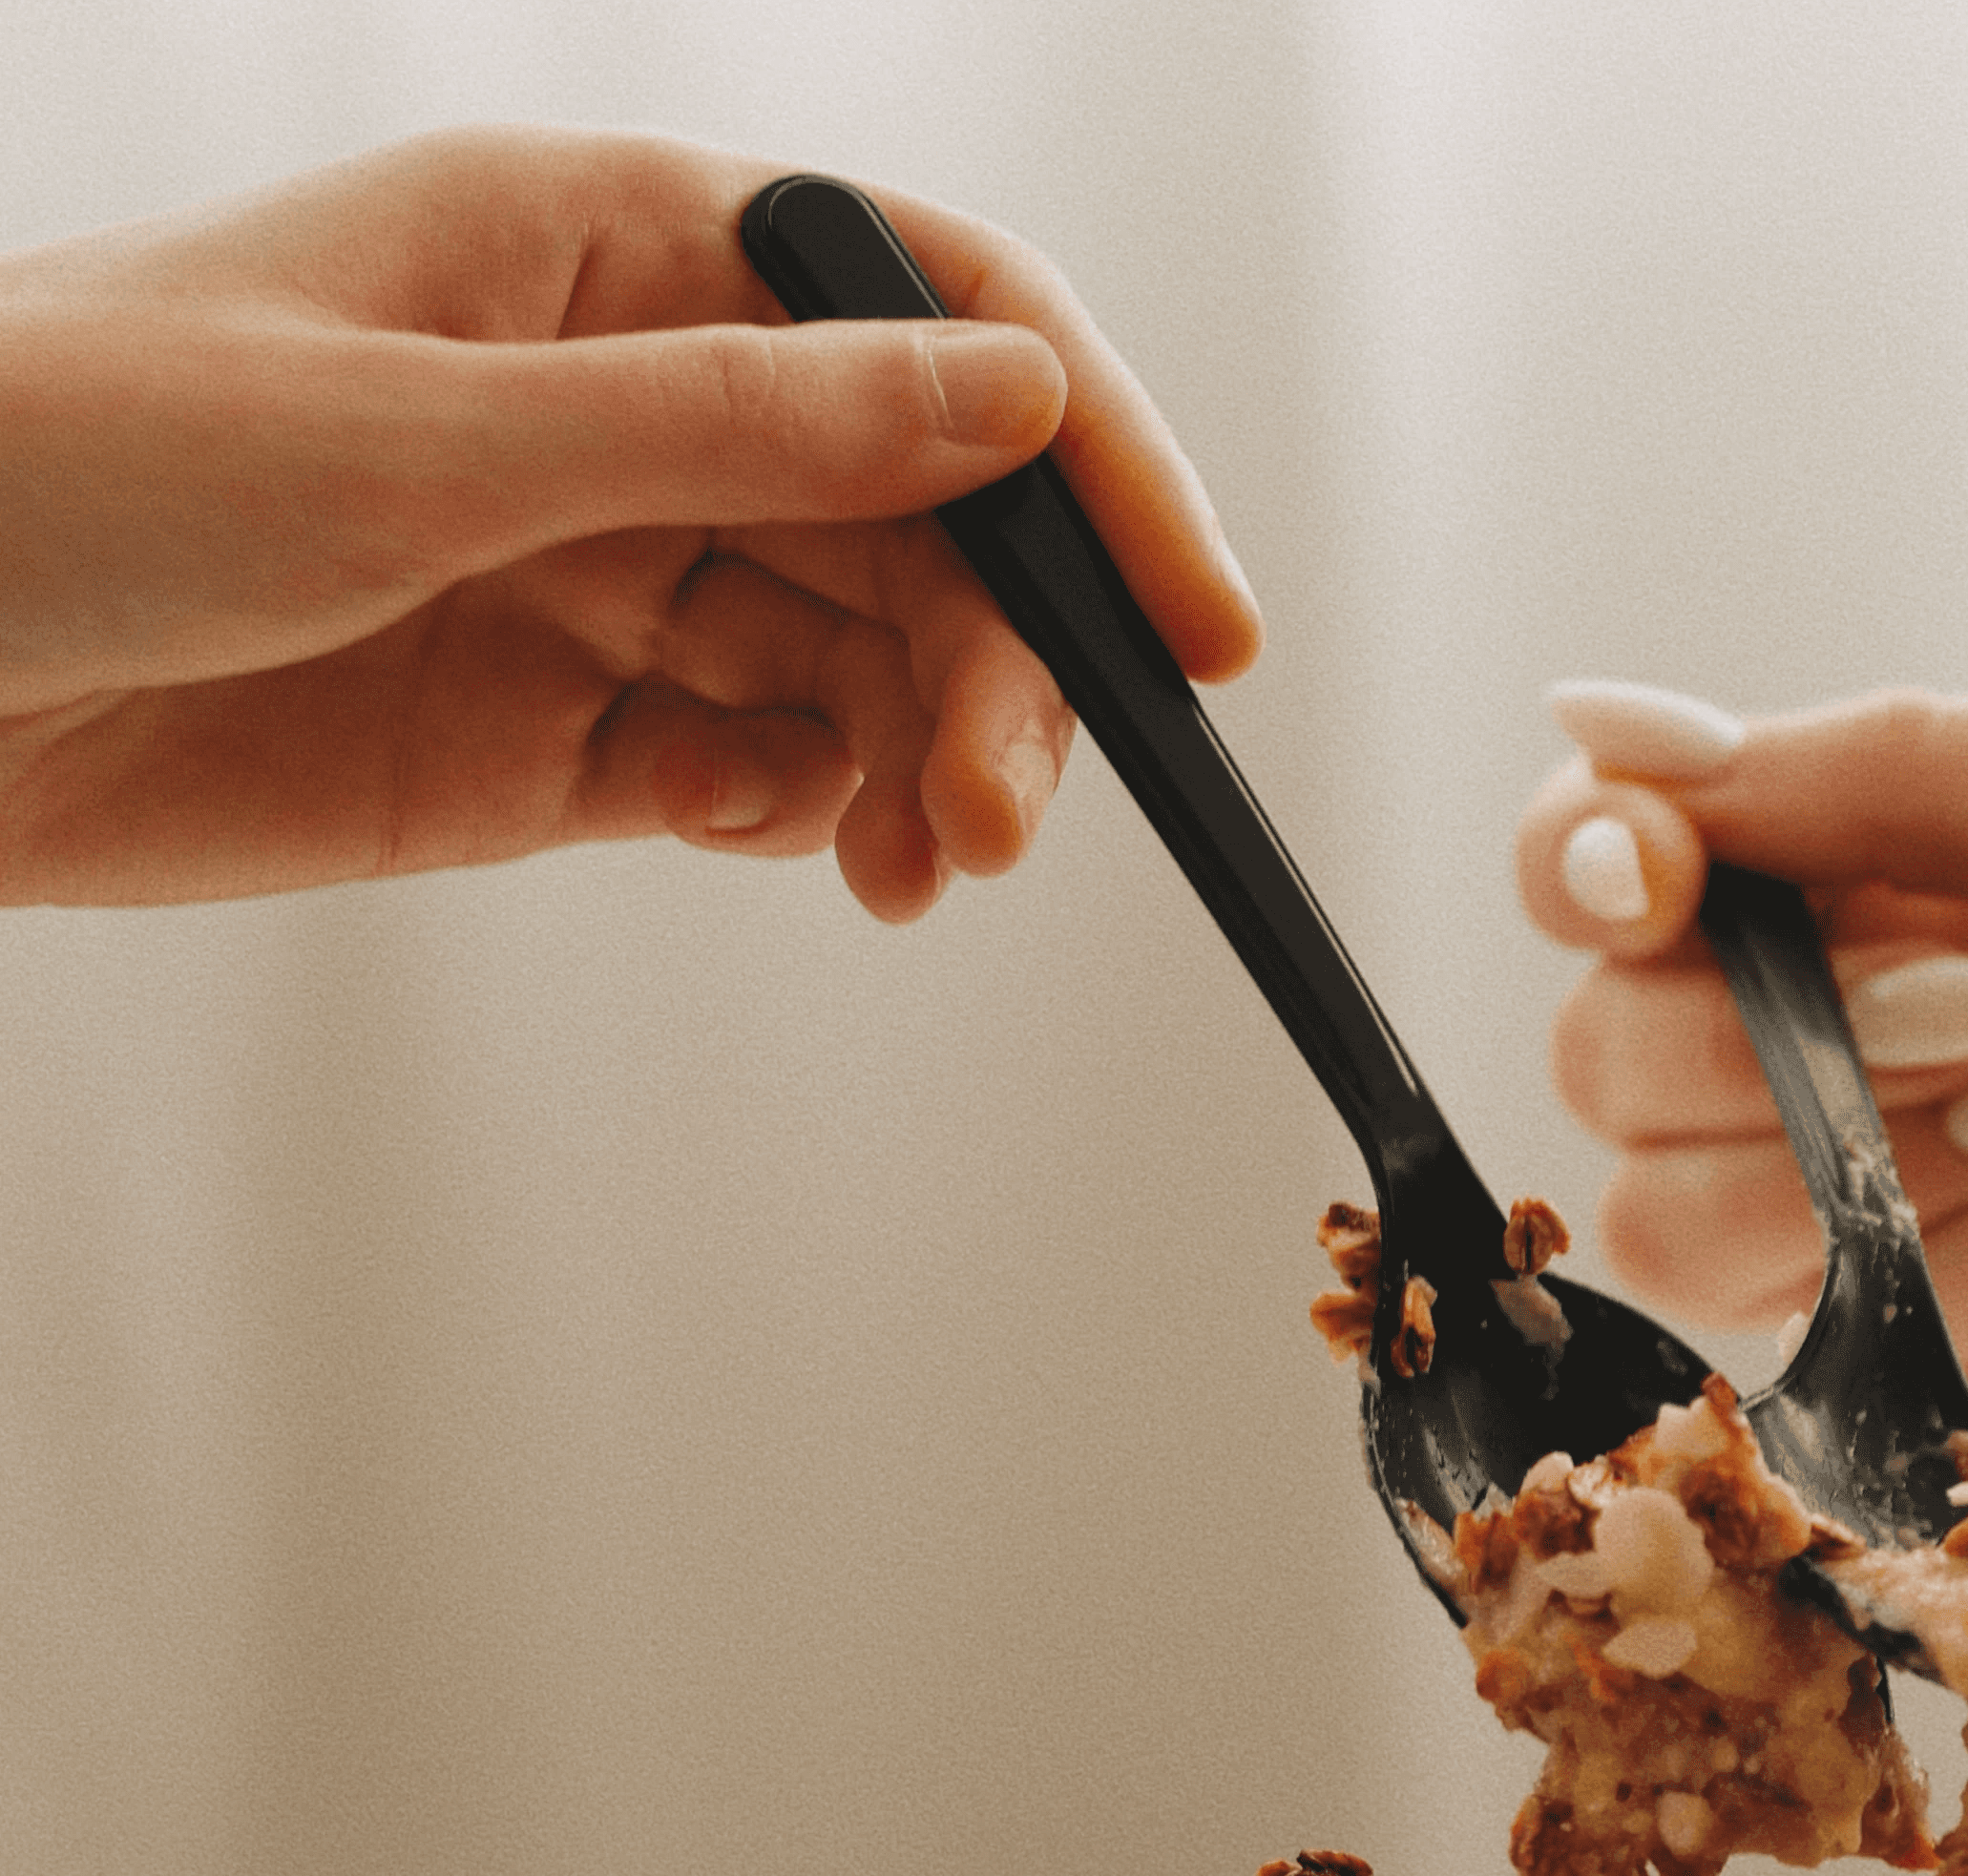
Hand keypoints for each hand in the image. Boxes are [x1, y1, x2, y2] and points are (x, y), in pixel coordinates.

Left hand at [0, 126, 1260, 915]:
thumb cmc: (76, 461)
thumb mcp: (436, 436)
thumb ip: (743, 430)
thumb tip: (1006, 394)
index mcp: (605, 252)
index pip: (929, 316)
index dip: (1086, 455)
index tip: (1191, 620)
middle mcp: (628, 406)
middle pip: (920, 523)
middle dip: (994, 668)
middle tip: (993, 821)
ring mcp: (598, 573)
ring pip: (855, 662)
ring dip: (916, 763)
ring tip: (906, 867)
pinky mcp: (555, 733)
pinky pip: (749, 764)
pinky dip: (793, 809)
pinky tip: (773, 834)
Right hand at [1526, 689, 1967, 1875]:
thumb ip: (1908, 769)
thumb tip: (1605, 723)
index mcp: (1932, 881)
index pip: (1629, 868)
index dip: (1604, 871)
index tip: (1670, 883)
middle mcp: (1879, 1065)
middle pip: (1613, 1062)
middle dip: (1793, 1036)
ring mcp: (1899, 1253)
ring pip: (1686, 1231)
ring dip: (1907, 1169)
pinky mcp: (1941, 1419)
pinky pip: (1831, 1361)